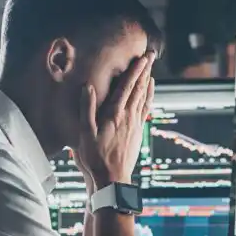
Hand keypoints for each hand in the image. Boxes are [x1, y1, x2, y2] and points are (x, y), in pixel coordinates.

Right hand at [75, 53, 154, 187]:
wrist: (112, 179)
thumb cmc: (95, 158)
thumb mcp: (85, 134)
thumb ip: (86, 109)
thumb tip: (88, 87)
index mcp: (114, 114)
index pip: (127, 87)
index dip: (135, 70)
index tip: (142, 57)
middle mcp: (128, 117)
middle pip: (139, 88)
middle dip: (145, 70)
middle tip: (150, 56)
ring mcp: (135, 124)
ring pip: (144, 98)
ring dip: (148, 81)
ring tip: (151, 68)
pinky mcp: (138, 132)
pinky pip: (146, 109)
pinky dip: (149, 97)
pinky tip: (150, 92)